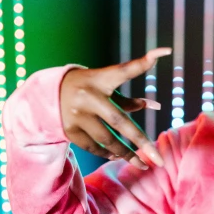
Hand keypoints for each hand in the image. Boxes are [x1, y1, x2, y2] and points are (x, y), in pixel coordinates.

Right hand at [59, 48, 171, 169]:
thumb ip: (129, 99)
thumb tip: (157, 106)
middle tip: (159, 160)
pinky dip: (107, 153)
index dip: (143, 63)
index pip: (124, 70)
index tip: (164, 51)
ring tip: (141, 163)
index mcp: (101, 79)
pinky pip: (93, 147)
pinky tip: (117, 156)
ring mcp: (77, 114)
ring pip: (107, 140)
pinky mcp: (69, 129)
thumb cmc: (88, 89)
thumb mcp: (105, 88)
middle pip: (119, 122)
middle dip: (141, 143)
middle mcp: (89, 95)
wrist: (48, 94)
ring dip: (126, 154)